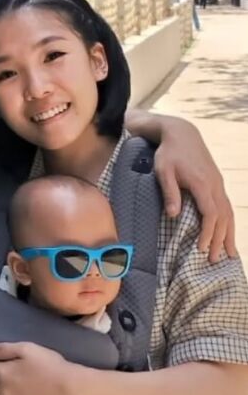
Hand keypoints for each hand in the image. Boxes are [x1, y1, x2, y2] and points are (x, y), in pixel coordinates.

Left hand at [154, 117, 235, 262]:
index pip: (211, 214)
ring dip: (229, 234)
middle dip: (220, 240)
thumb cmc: (169, 153)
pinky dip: (230, 223)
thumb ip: (169, 192)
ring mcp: (219, 184)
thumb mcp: (163, 171)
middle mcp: (215, 185)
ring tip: (229, 254)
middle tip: (214, 261)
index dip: (208, 233)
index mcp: (203, 184)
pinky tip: (229, 234)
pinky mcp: (218, 183)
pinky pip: (227, 207)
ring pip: (229, 213)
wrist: (182, 134)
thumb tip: (173, 214)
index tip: (203, 249)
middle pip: (223, 218)